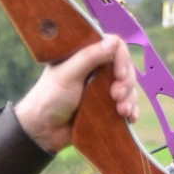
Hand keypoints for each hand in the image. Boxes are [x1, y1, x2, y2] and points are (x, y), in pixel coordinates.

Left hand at [15, 37, 137, 154]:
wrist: (43, 130)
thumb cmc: (49, 98)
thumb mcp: (67, 74)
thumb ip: (89, 57)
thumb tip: (113, 42)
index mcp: (86, 55)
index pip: (115, 46)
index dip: (122, 58)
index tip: (119, 74)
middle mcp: (97, 68)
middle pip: (125, 67)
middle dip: (126, 82)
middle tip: (116, 96)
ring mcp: (102, 87)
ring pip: (128, 87)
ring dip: (130, 98)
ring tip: (122, 111)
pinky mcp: (105, 105)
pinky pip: (126, 104)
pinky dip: (131, 110)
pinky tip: (130, 118)